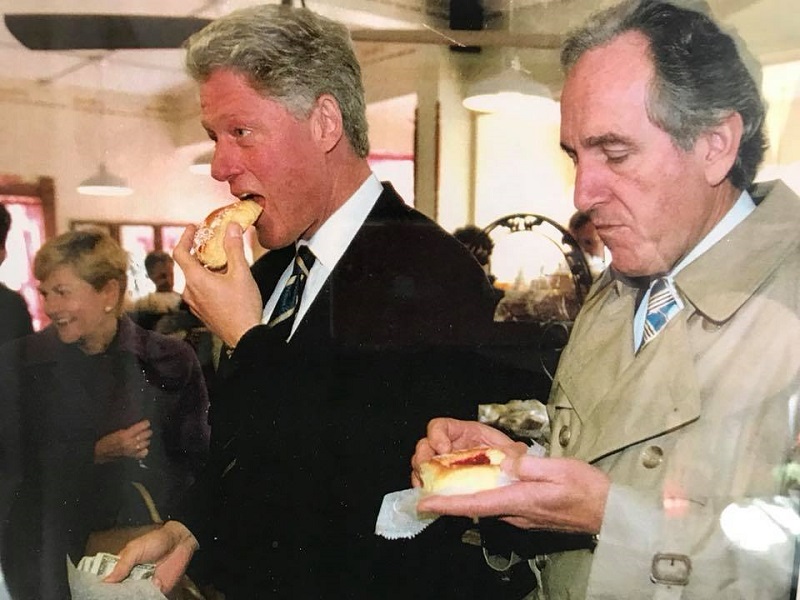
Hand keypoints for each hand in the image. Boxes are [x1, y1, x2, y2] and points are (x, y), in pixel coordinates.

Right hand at [94, 419, 151, 462]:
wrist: (99, 452)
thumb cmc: (105, 440)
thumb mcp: (116, 431)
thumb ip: (128, 429)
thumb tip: (138, 425)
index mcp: (125, 435)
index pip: (142, 427)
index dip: (145, 424)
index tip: (146, 423)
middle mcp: (130, 442)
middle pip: (146, 434)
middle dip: (147, 431)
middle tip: (146, 430)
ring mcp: (132, 450)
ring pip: (146, 443)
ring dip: (146, 439)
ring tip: (144, 438)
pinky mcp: (131, 456)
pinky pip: (143, 453)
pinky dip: (144, 450)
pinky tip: (142, 447)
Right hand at [103, 521, 197, 592]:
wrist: (180, 542)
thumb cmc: (156, 541)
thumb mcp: (135, 550)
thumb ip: (122, 565)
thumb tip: (105, 582)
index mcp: (123, 567)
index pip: (109, 581)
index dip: (103, 588)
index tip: (97, 593)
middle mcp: (130, 579)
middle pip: (119, 592)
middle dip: (116, 595)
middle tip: (113, 596)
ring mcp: (143, 586)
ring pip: (132, 596)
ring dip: (130, 597)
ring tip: (128, 596)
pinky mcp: (156, 591)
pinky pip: (147, 598)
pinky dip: (144, 598)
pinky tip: (141, 596)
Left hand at [173, 223, 262, 347]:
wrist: (245, 338)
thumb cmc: (243, 306)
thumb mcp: (241, 273)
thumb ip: (234, 248)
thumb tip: (231, 227)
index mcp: (195, 279)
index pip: (180, 253)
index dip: (184, 237)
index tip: (192, 228)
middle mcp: (190, 291)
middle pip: (189, 266)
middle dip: (201, 253)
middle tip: (214, 244)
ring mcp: (194, 304)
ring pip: (195, 280)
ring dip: (206, 269)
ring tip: (224, 264)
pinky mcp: (202, 313)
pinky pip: (200, 292)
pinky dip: (208, 282)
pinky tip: (225, 283)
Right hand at [411, 418, 526, 486]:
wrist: (511, 478)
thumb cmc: (509, 459)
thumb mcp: (512, 452)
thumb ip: (514, 452)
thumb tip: (518, 454)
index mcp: (463, 433)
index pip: (439, 426)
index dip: (437, 435)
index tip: (444, 449)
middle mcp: (449, 446)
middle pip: (424, 445)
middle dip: (422, 456)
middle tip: (427, 468)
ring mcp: (443, 464)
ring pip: (421, 464)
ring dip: (420, 474)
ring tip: (425, 484)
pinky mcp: (443, 482)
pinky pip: (426, 483)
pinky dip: (425, 488)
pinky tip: (429, 495)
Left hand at [417, 455, 609, 534]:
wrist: (609, 513)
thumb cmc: (588, 490)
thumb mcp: (560, 469)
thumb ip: (530, 466)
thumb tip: (506, 461)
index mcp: (519, 500)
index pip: (476, 503)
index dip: (447, 504)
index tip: (424, 503)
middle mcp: (515, 513)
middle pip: (474, 505)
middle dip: (448, 498)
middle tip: (426, 484)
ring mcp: (521, 516)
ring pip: (484, 505)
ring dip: (462, 496)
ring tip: (443, 480)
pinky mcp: (526, 514)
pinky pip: (497, 504)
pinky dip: (480, 494)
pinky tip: (476, 482)